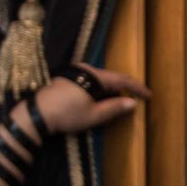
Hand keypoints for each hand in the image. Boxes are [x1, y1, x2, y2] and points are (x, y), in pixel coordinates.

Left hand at [33, 63, 149, 134]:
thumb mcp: (94, 115)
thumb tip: (133, 103)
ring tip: (112, 109)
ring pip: (99, 82)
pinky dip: (97, 93)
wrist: (38, 114)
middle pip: (110, 79)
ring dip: (108, 94)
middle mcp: (85, 69)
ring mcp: (75, 73)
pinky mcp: (67, 79)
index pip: (122, 79)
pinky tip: (96, 105)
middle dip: (121, 92)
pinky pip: (89, 83)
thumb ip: (115, 108)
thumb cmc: (67, 115)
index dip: (137, 88)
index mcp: (95, 76)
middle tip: (130, 105)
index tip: (149, 95)